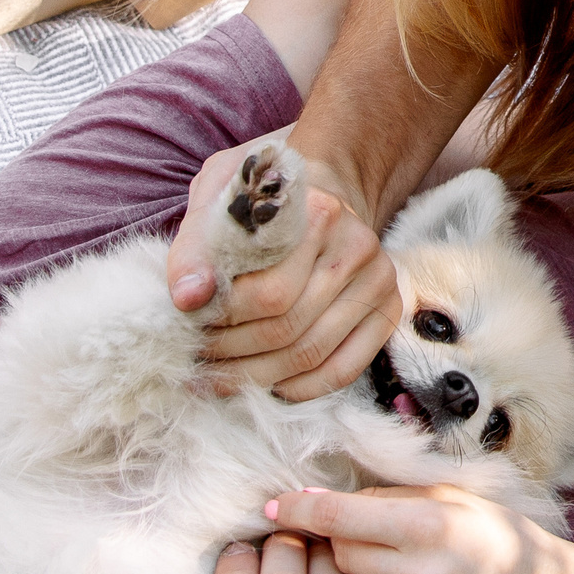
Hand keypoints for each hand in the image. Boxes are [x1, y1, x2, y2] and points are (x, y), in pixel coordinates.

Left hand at [167, 140, 402, 400]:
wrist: (322, 185)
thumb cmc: (261, 200)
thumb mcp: (220, 198)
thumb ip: (197, 246)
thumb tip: (186, 298)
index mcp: (317, 212)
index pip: (267, 293)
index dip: (221, 320)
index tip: (188, 325)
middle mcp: (356, 245)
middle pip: (288, 327)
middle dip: (232, 351)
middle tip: (196, 356)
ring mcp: (378, 279)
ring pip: (311, 353)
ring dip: (257, 376)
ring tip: (218, 376)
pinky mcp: (387, 308)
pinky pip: (344, 369)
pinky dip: (301, 388)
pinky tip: (268, 386)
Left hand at [263, 486, 573, 573]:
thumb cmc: (493, 536)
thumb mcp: (448, 498)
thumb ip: (383, 499)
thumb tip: (313, 500)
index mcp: (432, 525)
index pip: (340, 518)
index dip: (299, 512)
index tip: (268, 510)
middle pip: (339, 560)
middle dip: (339, 548)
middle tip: (357, 542)